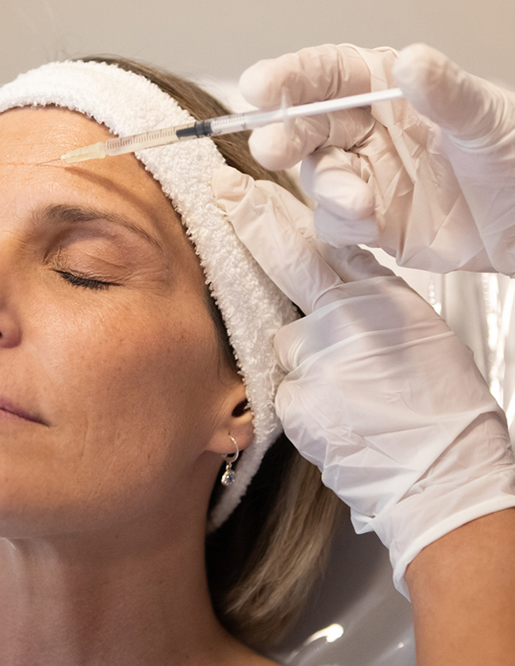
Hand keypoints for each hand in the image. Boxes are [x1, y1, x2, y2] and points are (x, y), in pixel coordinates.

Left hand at [212, 164, 514, 595]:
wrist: (442, 475)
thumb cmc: (440, 406)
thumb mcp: (417, 330)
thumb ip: (369, 295)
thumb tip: (335, 267)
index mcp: (379, 299)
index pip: (317, 242)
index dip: (272, 214)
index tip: (241, 190)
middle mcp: (343, 322)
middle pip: (283, 267)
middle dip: (251, 225)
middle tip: (223, 194)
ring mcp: (315, 362)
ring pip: (282, 343)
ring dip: (300, 357)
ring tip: (343, 387)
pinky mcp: (295, 404)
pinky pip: (282, 389)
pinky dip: (300, 399)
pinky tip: (334, 414)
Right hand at [240, 43, 514, 274]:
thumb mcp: (490, 120)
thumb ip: (447, 93)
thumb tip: (408, 63)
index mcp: (391, 90)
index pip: (329, 74)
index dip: (290, 77)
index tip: (260, 86)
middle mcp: (369, 131)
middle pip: (307, 126)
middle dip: (285, 136)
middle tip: (273, 148)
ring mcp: (366, 177)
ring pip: (317, 178)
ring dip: (327, 190)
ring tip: (359, 203)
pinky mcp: (370, 221)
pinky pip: (335, 222)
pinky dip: (344, 225)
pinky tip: (371, 225)